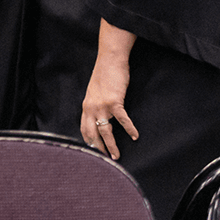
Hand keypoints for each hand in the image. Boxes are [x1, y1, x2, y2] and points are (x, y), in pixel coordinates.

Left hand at [82, 21, 139, 158]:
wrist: (110, 60)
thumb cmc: (104, 75)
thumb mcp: (94, 92)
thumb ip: (95, 104)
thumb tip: (99, 115)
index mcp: (85, 106)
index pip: (84, 128)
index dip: (88, 141)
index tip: (93, 151)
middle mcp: (90, 107)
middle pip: (92, 133)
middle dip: (98, 148)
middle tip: (105, 159)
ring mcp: (102, 105)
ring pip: (105, 131)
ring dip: (111, 145)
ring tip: (116, 156)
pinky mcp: (114, 101)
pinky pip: (122, 120)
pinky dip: (129, 129)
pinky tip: (135, 136)